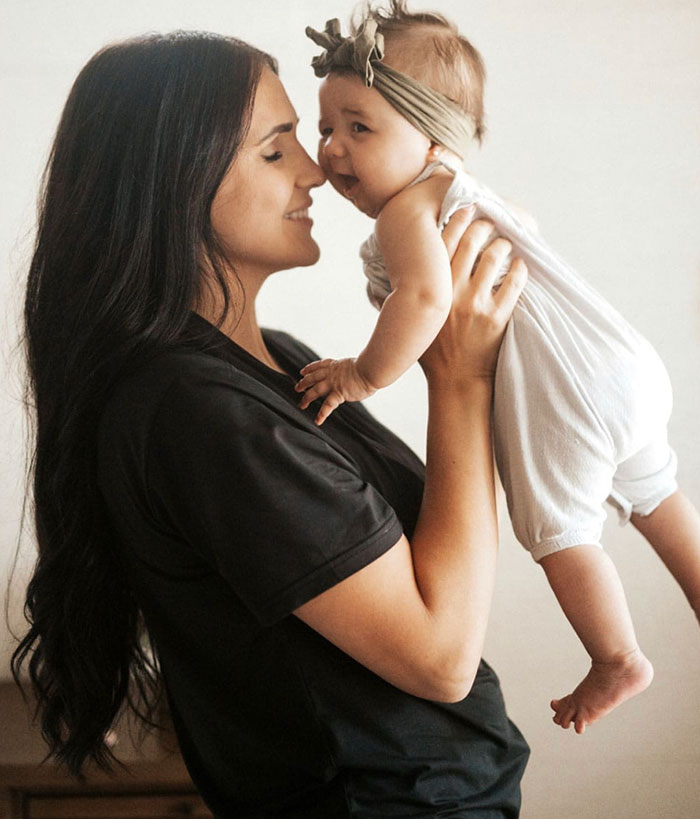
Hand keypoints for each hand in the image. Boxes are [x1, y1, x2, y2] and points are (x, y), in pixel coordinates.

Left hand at [296, 357, 376, 424]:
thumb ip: (351, 370)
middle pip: (313, 377)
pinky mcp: (339, 393)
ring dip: (306, 398)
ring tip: (301, 405)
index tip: (302, 372)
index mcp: (336, 365)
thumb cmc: (370, 366)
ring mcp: (333, 383)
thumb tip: (356, 374)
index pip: (319, 366)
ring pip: (315, 391)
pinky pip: (327, 405)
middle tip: (297, 387)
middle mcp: (332, 373)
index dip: (309, 369)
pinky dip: (322, 414)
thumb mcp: (356, 364)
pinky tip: (318, 421)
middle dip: (303, 383)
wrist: (371, 368)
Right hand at [419, 207, 526, 385]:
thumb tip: (404, 267)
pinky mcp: (498, 317)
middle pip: (471, 242)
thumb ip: (409, 294)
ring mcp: (476, 305)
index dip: (456, 220)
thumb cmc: (433, 351)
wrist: (455, 382)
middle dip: (482, 225)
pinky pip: (514, 283)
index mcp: (430, 290)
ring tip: (504, 243)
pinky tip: (519, 265)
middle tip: (488, 223)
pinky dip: (519, 269)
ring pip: (494, 257)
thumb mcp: (414, 319)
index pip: (443, 242)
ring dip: (502, 244)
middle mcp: (452, 293)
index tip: (465, 210)